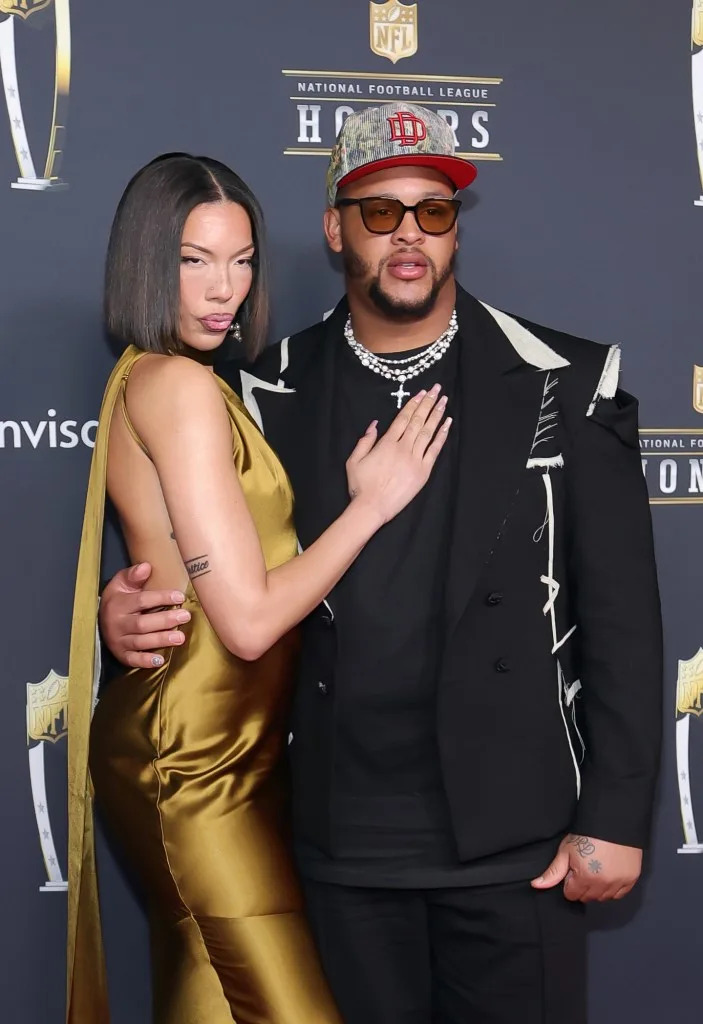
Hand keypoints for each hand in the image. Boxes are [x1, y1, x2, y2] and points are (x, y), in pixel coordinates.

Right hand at [99, 563, 190, 669]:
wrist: (99, 619)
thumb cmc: (117, 599)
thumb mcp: (121, 583)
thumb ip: (133, 575)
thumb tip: (146, 566)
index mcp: (118, 604)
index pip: (141, 601)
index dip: (161, 598)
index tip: (180, 597)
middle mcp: (117, 624)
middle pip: (142, 624)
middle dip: (165, 620)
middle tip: (185, 617)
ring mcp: (118, 641)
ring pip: (140, 642)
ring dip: (161, 640)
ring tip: (180, 638)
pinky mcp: (121, 655)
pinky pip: (133, 660)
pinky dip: (146, 661)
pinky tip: (160, 660)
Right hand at [345, 384, 450, 523]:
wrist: (372, 507)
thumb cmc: (361, 486)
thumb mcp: (354, 460)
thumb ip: (365, 441)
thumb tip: (374, 424)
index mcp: (386, 443)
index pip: (403, 418)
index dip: (413, 404)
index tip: (421, 393)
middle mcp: (403, 448)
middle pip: (418, 421)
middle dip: (428, 403)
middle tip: (437, 389)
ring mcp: (415, 460)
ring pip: (428, 432)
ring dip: (436, 415)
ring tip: (443, 401)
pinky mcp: (423, 472)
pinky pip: (435, 450)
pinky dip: (442, 436)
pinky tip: (447, 424)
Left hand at [531, 834, 642, 902]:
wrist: (612, 820)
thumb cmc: (586, 834)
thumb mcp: (566, 850)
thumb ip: (553, 871)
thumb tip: (536, 885)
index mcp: (585, 878)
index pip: (572, 895)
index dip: (570, 882)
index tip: (573, 869)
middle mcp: (603, 884)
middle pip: (588, 897)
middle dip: (583, 886)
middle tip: (585, 867)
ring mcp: (619, 882)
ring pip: (604, 898)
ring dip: (598, 888)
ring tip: (597, 868)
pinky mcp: (631, 879)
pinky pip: (619, 894)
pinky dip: (613, 887)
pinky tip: (609, 873)